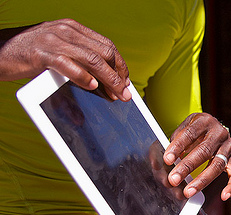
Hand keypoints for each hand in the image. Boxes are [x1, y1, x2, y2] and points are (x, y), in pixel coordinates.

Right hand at [0, 19, 130, 100]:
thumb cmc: (28, 55)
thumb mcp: (57, 53)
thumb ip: (78, 63)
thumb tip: (97, 85)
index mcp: (73, 28)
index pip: (106, 45)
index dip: (120, 64)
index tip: (126, 81)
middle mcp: (66, 31)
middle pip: (104, 52)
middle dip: (118, 75)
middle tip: (125, 93)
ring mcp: (54, 40)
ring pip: (93, 59)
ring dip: (109, 79)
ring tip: (116, 95)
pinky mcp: (42, 53)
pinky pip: (69, 64)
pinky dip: (83, 76)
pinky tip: (92, 86)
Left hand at [163, 113, 230, 200]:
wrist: (212, 127)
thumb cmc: (194, 131)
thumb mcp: (183, 127)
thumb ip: (176, 140)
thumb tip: (167, 161)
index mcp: (205, 121)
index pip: (190, 134)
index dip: (178, 147)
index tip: (167, 159)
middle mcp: (220, 132)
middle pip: (204, 151)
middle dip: (187, 167)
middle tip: (174, 179)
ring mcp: (229, 147)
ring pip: (217, 165)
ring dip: (202, 180)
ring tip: (189, 192)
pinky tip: (223, 196)